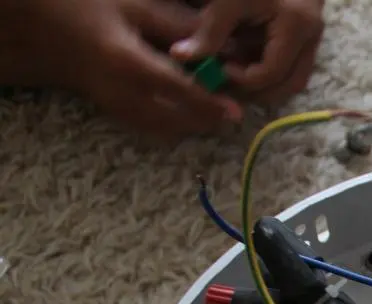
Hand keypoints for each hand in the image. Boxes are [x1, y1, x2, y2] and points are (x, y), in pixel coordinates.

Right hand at [0, 0, 242, 137]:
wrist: (43, 29)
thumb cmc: (87, 8)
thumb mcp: (132, 6)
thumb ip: (176, 26)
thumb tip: (220, 43)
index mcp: (127, 62)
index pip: (178, 91)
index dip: (210, 103)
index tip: (236, 111)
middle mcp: (121, 92)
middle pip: (176, 121)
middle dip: (207, 120)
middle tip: (232, 111)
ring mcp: (115, 108)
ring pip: (165, 130)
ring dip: (193, 125)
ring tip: (216, 110)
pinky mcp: (115, 113)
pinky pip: (153, 128)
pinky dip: (176, 124)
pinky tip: (191, 110)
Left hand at [170, 0, 324, 105]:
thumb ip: (208, 30)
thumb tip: (180, 57)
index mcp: (295, 25)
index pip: (270, 72)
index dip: (242, 80)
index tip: (218, 69)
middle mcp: (312, 35)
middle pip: (290, 85)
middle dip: (257, 92)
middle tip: (227, 85)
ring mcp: (314, 36)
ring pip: (296, 79)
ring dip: (267, 86)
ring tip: (236, 77)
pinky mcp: (309, 33)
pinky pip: (294, 65)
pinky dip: (272, 71)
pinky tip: (248, 62)